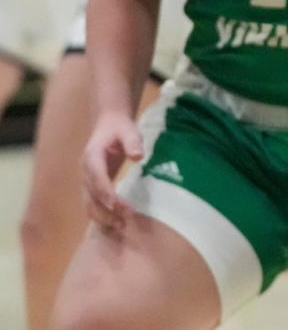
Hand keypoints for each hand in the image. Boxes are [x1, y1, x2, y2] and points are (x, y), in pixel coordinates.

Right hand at [81, 112, 144, 231]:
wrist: (108, 124)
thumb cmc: (120, 128)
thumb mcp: (128, 130)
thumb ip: (132, 142)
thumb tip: (138, 157)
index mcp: (92, 157)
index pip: (96, 177)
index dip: (105, 191)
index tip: (115, 204)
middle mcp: (86, 171)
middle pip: (91, 196)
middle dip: (105, 210)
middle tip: (124, 220)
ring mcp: (87, 180)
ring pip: (89, 204)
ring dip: (102, 217)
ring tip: (120, 226)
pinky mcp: (93, 186)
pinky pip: (93, 204)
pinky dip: (101, 215)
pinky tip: (114, 224)